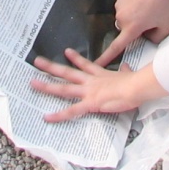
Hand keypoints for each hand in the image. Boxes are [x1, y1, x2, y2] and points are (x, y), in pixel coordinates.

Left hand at [31, 49, 166, 121]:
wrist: (136, 86)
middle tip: (37, 61)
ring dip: (47, 85)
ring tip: (32, 83)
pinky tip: (46, 117)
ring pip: (63, 88)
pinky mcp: (90, 104)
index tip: (66, 52)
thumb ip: (126, 72)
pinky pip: (71, 111)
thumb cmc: (135, 82)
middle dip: (51, 67)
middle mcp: (90, 81)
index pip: (85, 65)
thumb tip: (127, 69)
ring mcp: (88, 92)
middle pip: (67, 73)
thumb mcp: (129, 74)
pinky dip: (58, 115)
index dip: (75, 58)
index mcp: (100, 75)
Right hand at [95, 0, 168, 65]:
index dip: (105, 58)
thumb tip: (146, 38)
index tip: (96, 64)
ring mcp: (119, 5)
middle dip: (134, 28)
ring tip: (147, 6)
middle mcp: (121, 18)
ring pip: (124, 17)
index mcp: (132, 28)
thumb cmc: (166, 4)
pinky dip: (131, 4)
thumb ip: (155, 39)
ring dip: (132, 15)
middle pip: (124, 29)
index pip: (116, 47)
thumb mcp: (166, 28)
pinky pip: (123, 5)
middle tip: (149, 19)